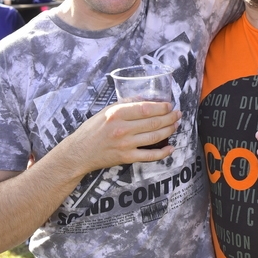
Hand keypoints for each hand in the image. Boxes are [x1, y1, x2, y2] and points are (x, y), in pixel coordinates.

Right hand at [65, 102, 179, 174]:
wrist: (79, 152)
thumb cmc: (92, 129)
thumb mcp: (106, 111)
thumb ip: (126, 104)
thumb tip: (145, 99)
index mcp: (117, 114)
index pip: (146, 108)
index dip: (161, 107)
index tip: (169, 105)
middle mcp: (122, 129)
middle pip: (153, 122)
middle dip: (169, 118)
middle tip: (177, 114)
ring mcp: (126, 144)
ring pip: (154, 137)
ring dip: (169, 131)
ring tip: (176, 125)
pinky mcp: (127, 158)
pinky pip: (149, 156)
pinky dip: (163, 152)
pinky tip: (171, 148)